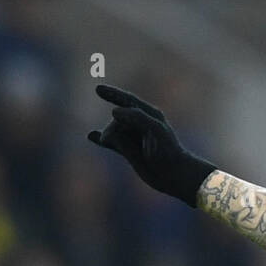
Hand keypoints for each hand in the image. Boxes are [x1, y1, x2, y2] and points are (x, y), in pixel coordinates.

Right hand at [87, 85, 215, 205]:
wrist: (174, 176)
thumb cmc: (168, 151)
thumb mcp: (155, 130)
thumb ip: (136, 117)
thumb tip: (113, 111)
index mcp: (149, 115)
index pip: (128, 101)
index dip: (113, 94)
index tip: (98, 89)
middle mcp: (140, 125)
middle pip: (118, 120)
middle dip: (112, 127)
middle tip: (109, 138)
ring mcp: (134, 138)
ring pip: (113, 132)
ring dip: (106, 135)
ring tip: (106, 142)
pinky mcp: (129, 151)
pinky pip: (112, 143)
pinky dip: (101, 139)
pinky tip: (91, 136)